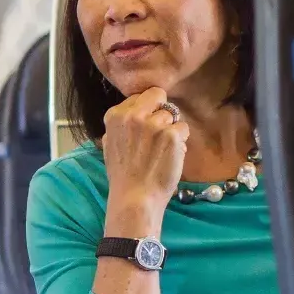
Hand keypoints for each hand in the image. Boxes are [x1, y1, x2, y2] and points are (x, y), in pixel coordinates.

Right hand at [100, 87, 188, 216]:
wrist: (135, 198)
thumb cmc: (123, 176)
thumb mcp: (109, 145)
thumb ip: (120, 125)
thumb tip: (130, 112)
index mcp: (115, 115)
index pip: (139, 96)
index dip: (146, 110)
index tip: (144, 128)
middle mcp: (133, 115)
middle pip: (158, 96)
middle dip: (161, 111)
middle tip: (158, 134)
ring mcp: (154, 124)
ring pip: (173, 114)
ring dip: (171, 130)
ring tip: (162, 151)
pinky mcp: (172, 135)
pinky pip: (183, 128)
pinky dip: (181, 142)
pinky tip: (171, 156)